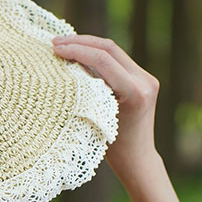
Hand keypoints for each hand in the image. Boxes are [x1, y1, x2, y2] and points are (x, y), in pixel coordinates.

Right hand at [52, 34, 160, 181]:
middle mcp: (145, 81)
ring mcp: (146, 77)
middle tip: (55, 42)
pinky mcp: (143, 78)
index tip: (55, 49)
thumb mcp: (96, 121)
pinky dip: (96, 55)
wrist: (137, 158)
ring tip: (63, 45)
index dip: (77, 50)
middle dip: (80, 42)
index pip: (103, 60)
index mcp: (134, 92)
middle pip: (110, 48)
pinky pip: (117, 60)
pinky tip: (78, 54)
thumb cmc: (111, 150)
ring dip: (87, 45)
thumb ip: (87, 94)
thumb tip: (65, 69)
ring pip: (114, 51)